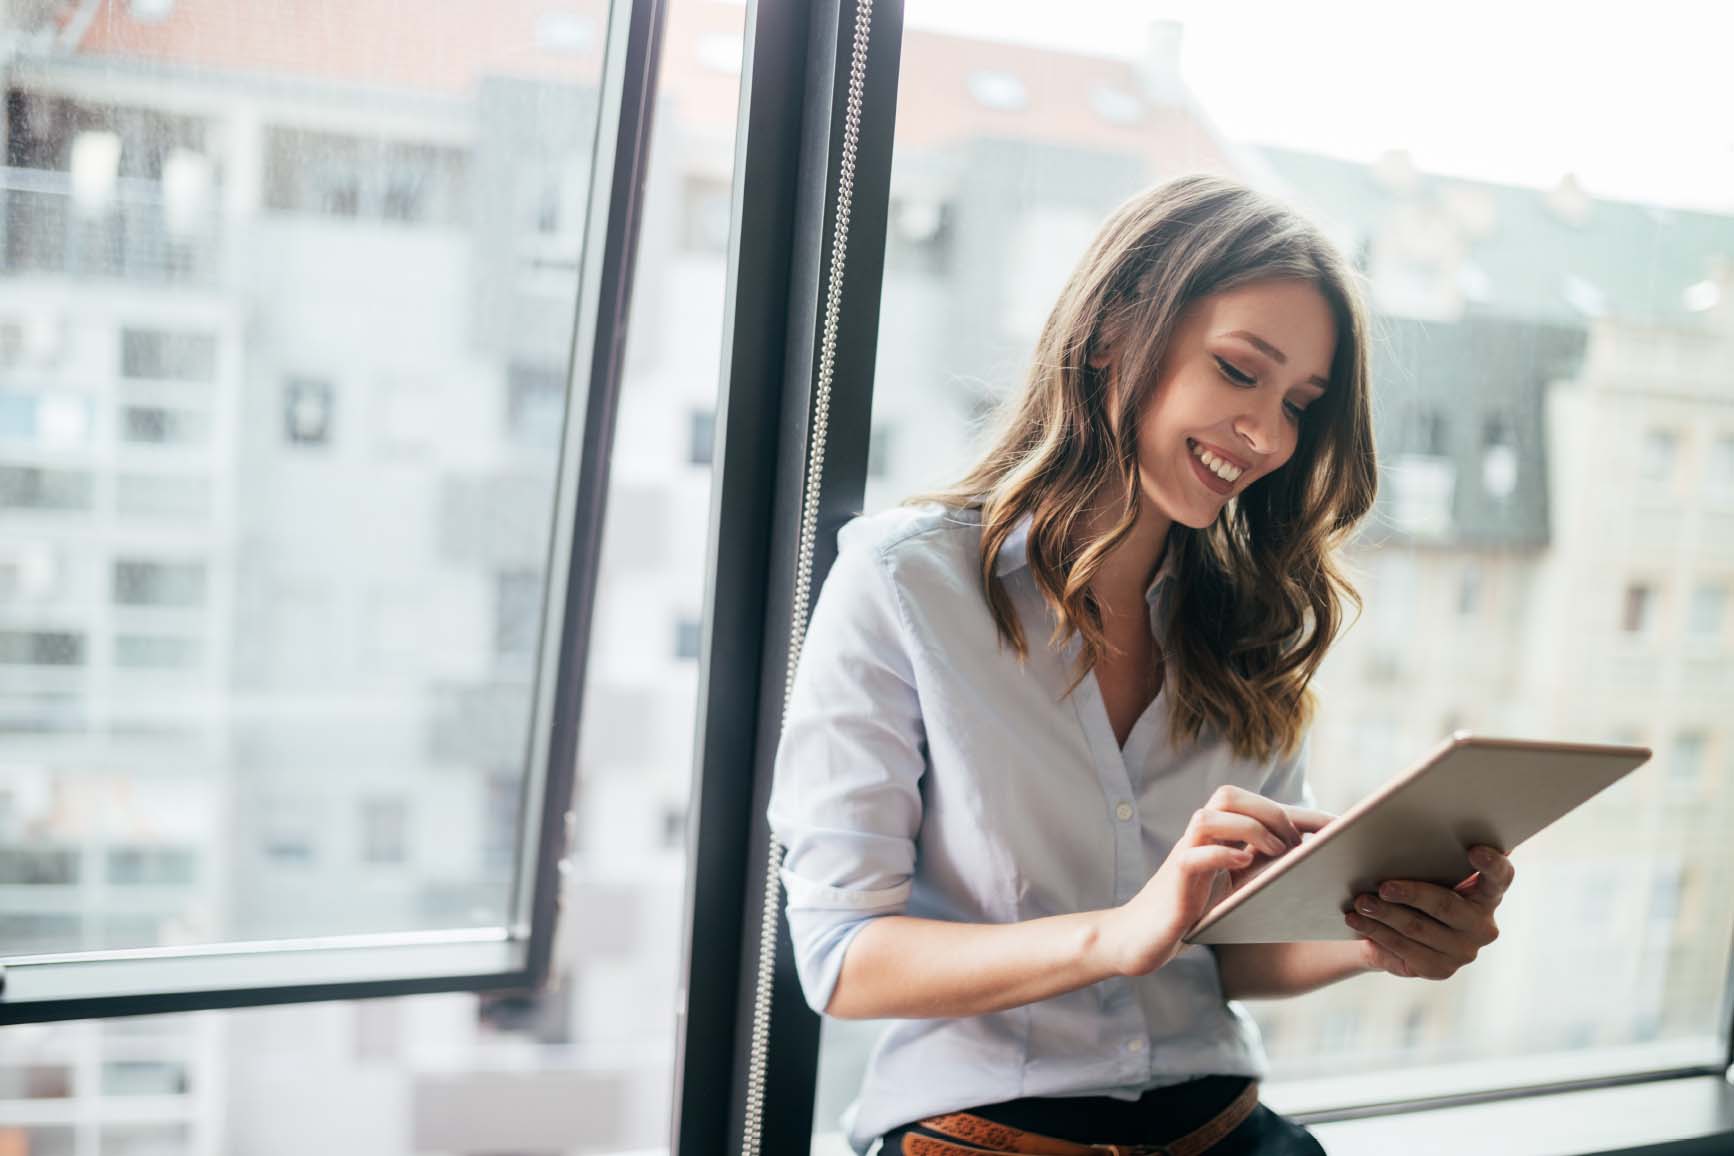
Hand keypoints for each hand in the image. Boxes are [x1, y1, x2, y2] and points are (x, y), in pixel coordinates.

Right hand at [1098, 786, 1333, 977]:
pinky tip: (1244, 866)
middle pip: (1229, 795)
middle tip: (1295, 846)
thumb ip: (1263, 871)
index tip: (1339, 827)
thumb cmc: (1194, 913)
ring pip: (1209, 816)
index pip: (1259, 806)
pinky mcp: (1174, 880)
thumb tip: (1315, 866)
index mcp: (1218, 836)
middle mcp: (1200, 838)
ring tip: (1274, 853)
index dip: (1301, 813)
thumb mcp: (1236, 889)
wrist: (1142, 938)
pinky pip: (1195, 855)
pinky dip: (1223, 855)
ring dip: (1248, 829)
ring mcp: (1184, 855)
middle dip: (1270, 813)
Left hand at [1344, 845, 1513, 979]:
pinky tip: (1357, 921)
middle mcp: (1482, 924)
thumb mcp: (1425, 868)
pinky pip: (1403, 949)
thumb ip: (1428, 851)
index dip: (1491, 863)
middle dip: (1411, 894)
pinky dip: (1376, 932)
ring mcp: (1464, 950)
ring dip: (1384, 914)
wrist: (1397, 930)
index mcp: (1488, 892)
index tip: (1473, 850)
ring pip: (1417, 928)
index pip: (1500, 876)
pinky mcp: (1440, 969)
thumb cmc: (1416, 885)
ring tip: (1360, 902)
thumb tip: (1385, 824)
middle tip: (1383, 886)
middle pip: (1446, 905)